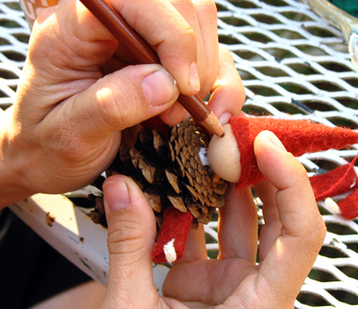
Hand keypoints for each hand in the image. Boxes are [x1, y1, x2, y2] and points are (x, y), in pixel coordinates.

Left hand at [0, 0, 243, 206]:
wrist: (47, 157)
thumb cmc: (48, 145)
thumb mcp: (70, 133)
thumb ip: (113, 105)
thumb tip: (164, 84)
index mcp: (72, 29)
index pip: (134, 0)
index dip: (170, 34)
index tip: (183, 87)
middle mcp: (109, 25)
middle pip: (179, 4)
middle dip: (193, 58)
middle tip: (181, 107)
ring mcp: (138, 40)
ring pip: (200, 22)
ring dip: (206, 71)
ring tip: (182, 113)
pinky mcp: (160, 60)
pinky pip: (209, 54)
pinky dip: (220, 83)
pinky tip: (207, 110)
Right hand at [100, 130, 325, 307]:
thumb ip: (129, 249)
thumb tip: (121, 188)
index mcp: (260, 308)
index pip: (301, 235)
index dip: (292, 183)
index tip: (266, 144)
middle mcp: (257, 293)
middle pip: (281, 220)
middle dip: (262, 173)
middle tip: (236, 137)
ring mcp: (234, 286)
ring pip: (248, 224)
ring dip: (231, 187)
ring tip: (208, 152)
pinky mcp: (211, 284)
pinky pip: (214, 237)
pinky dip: (200, 210)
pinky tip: (182, 187)